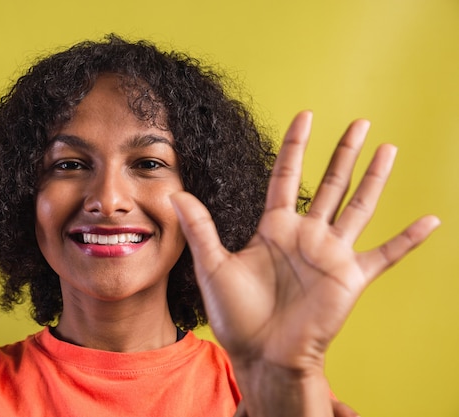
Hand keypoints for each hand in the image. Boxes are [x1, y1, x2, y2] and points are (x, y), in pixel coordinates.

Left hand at [171, 111, 438, 414]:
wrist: (260, 354)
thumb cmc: (235, 315)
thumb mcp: (213, 266)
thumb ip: (200, 228)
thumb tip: (175, 194)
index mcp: (273, 227)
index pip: (287, 176)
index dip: (295, 146)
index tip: (305, 116)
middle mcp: (305, 235)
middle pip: (330, 182)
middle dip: (344, 152)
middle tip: (359, 122)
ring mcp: (330, 254)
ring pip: (359, 205)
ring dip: (375, 178)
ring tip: (388, 148)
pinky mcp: (351, 277)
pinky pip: (386, 254)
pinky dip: (409, 239)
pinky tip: (432, 220)